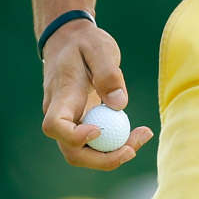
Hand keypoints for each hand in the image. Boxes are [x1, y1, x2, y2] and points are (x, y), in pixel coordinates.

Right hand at [40, 18, 154, 169]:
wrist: (68, 40)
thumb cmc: (84, 42)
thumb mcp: (99, 47)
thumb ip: (109, 73)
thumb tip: (119, 105)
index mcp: (61, 95)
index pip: (55, 125)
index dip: (74, 136)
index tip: (99, 131)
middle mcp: (60, 114)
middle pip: (71, 151)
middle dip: (102, 159)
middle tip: (134, 149)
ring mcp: (69, 121)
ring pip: (85, 152)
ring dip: (113, 154)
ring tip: (143, 136)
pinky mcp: (81, 123)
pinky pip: (95, 144)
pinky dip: (115, 144)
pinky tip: (136, 132)